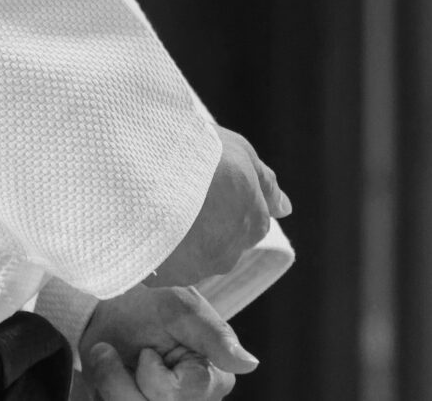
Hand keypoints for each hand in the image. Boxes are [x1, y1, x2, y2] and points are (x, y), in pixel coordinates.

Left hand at [79, 284, 256, 383]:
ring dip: (108, 384)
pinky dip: (103, 394)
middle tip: (123, 353)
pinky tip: (108, 381)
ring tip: (109, 361)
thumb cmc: (147, 312)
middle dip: (122, 380)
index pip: (175, 395)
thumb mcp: (179, 309)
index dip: (150, 371)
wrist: (108, 320)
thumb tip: (249, 365)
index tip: (148, 350)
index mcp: (214, 380)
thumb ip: (214, 335)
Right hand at [148, 128, 291, 287]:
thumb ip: (266, 184)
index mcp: (254, 224)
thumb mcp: (242, 154)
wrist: (153, 173)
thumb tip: (285, 209)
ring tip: (158, 208)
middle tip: (180, 195)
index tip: (207, 187)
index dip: (226, 202)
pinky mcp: (167, 277)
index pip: (249, 222)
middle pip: (220, 243)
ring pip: (193, 258)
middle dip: (205, 225)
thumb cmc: (202, 157)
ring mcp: (198, 269)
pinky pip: (164, 267)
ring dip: (181, 240)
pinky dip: (158, 252)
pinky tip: (146, 226)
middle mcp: (231, 254)